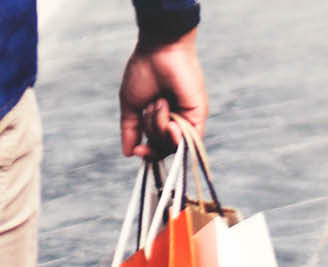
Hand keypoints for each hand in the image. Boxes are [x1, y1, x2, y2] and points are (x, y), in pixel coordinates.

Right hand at [120, 29, 206, 157]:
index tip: (137, 151)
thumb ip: (130, 129)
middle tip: (151, 106)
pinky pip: (188, 141)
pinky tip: (170, 123)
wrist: (160, 52)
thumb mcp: (131, 104)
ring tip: (160, 103)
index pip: (157, 148)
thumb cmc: (144, 72)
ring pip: (172, 145)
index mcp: (160, 119)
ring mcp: (188, 120)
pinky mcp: (199, 116)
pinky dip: (174, 135)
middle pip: (163, 148)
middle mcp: (176, 121)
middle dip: (152, 131)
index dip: (148, 154)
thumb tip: (128, 153)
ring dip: (159, 127)